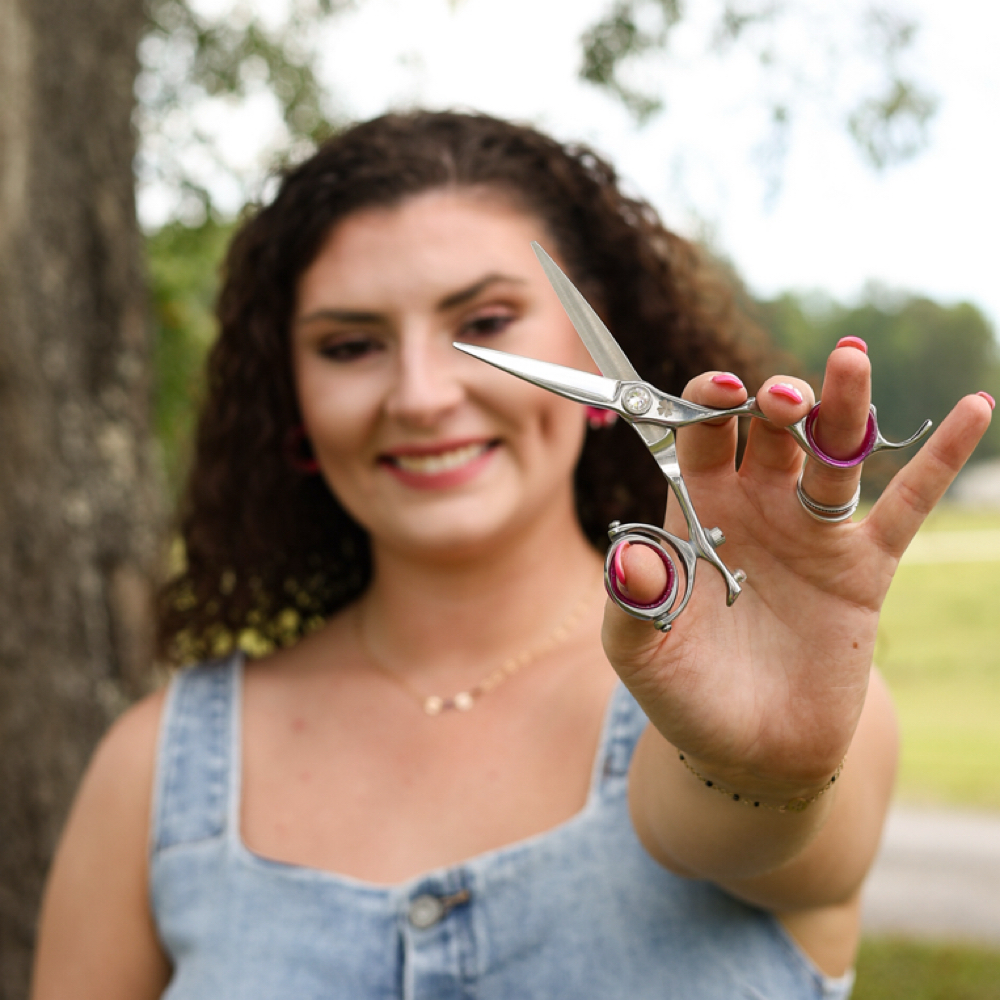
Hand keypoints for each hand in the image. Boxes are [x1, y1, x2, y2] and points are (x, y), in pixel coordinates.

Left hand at [602, 342, 992, 799]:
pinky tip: (974, 407)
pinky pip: (907, 506)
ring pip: (833, 454)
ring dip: (841, 407)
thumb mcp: (640, 651)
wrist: (750, 752)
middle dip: (775, 402)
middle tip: (780, 399)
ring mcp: (811, 535)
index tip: (718, 392)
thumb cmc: (684, 694)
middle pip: (770, 433)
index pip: (702, 438)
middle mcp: (756, 510)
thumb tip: (628, 555)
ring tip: (849, 359)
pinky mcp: (862, 569)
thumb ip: (632, 601)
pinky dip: (939, 460)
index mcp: (698, 514)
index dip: (707, 406)